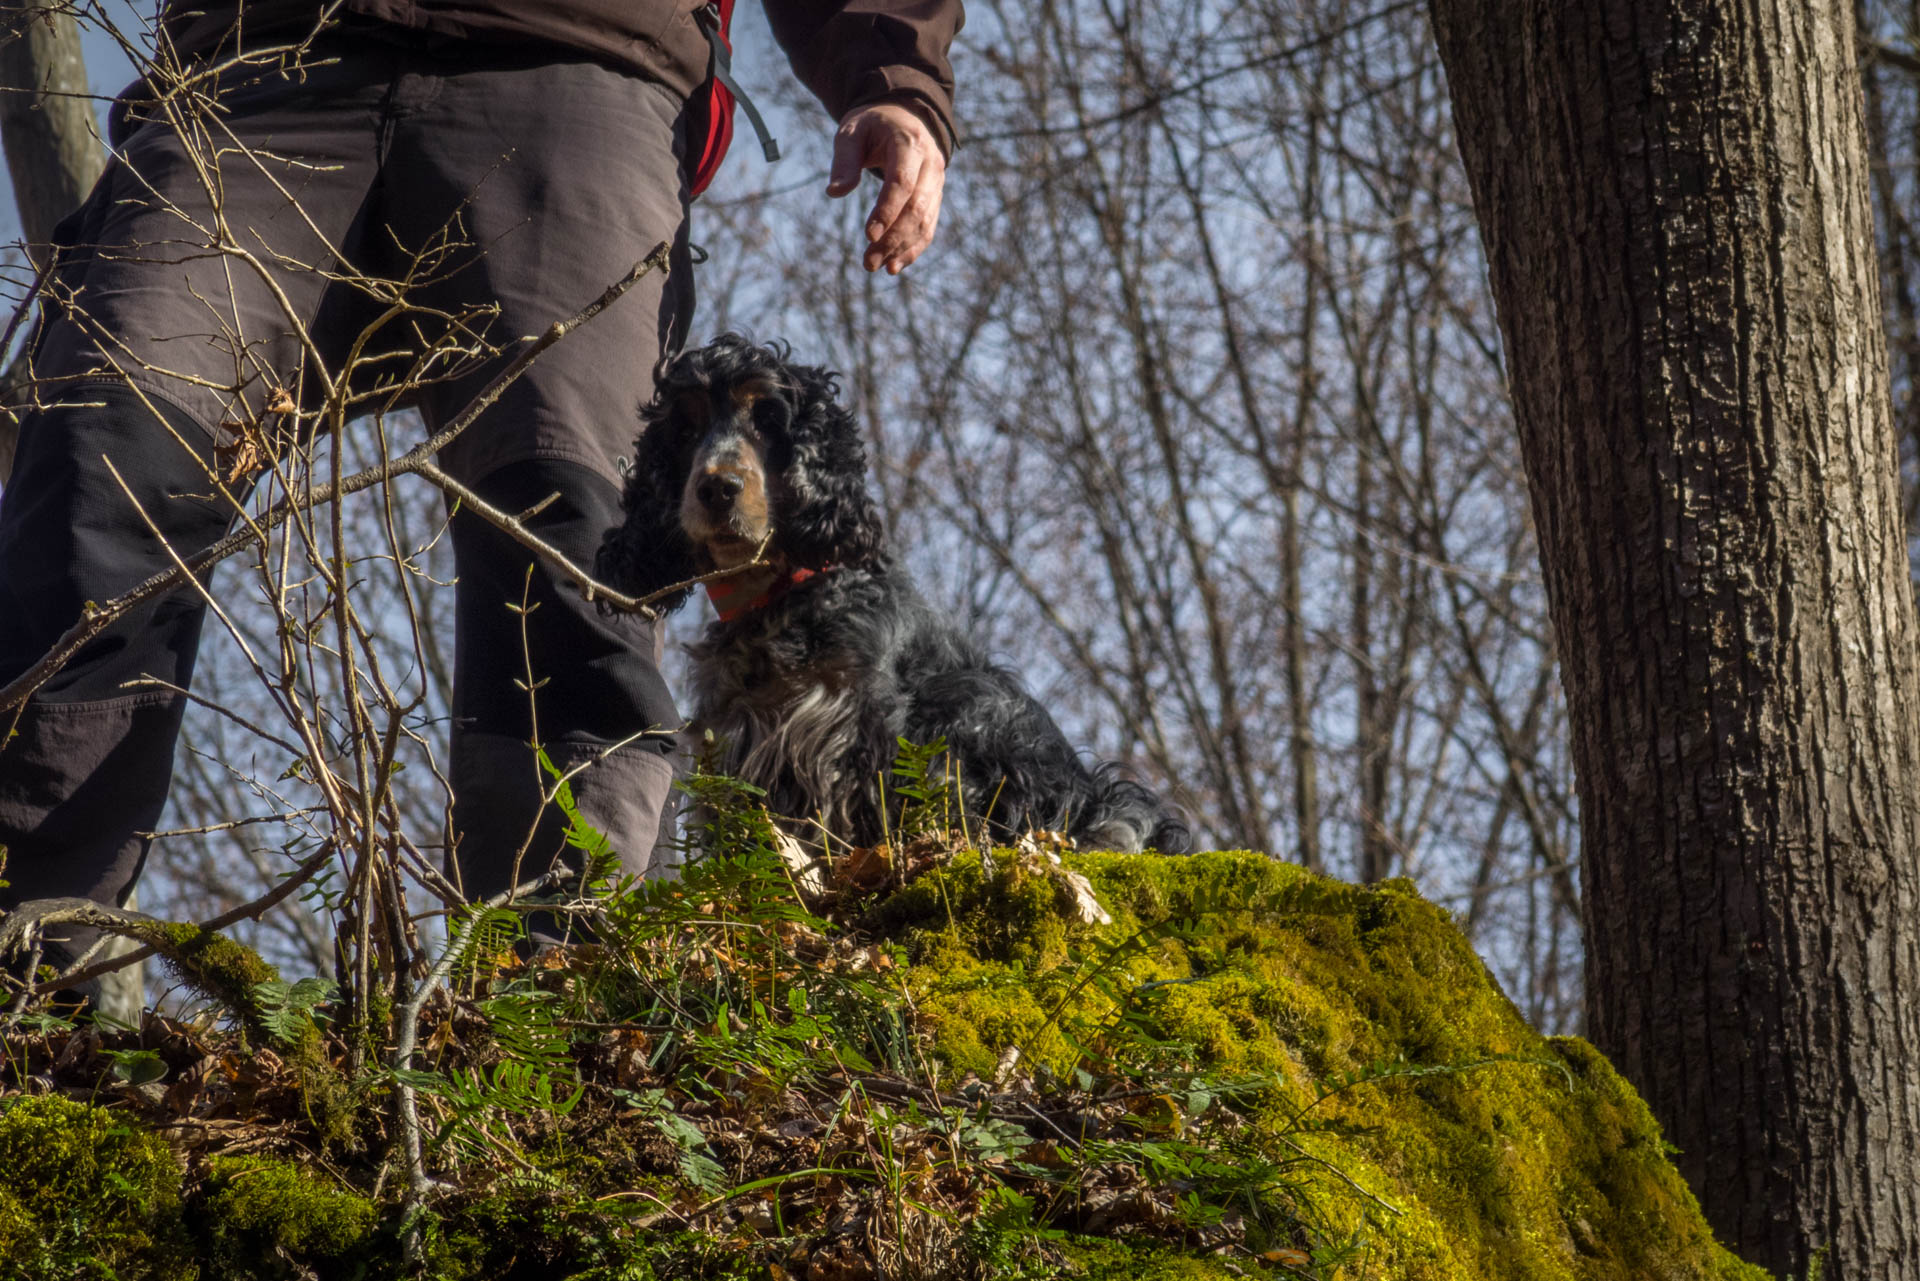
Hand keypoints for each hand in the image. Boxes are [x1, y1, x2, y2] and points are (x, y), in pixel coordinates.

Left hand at [826, 102, 946, 273]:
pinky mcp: (936, 196)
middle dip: (892, 238)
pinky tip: (894, 266)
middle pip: (916, 207)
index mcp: (910, 142)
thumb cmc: (871, 125)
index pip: (902, 182)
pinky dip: (913, 248)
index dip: (887, 211)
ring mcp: (937, 181)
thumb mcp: (851, 132)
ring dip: (901, 248)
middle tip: (868, 262)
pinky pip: (929, 226)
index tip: (868, 235)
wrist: (902, 116)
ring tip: (876, 267)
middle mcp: (931, 163)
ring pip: (925, 221)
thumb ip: (844, 161)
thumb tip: (834, 193)